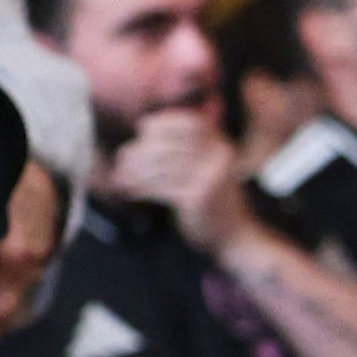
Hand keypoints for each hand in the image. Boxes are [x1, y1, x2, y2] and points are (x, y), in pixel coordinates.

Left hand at [103, 106, 248, 243]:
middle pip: (169, 144)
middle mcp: (218, 154)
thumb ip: (184, 145)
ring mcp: (210, 175)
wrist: (235, 235)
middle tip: (121, 161)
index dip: (158, 126)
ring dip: (136, 172)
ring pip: (162, 166)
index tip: (139, 136)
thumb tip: (143, 123)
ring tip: (120, 179)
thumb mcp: (205, 163)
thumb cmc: (211, 198)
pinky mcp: (199, 197)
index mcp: (219, 142)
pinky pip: (162, 187)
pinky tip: (130, 192)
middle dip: (140, 152)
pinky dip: (142, 188)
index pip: (183, 122)